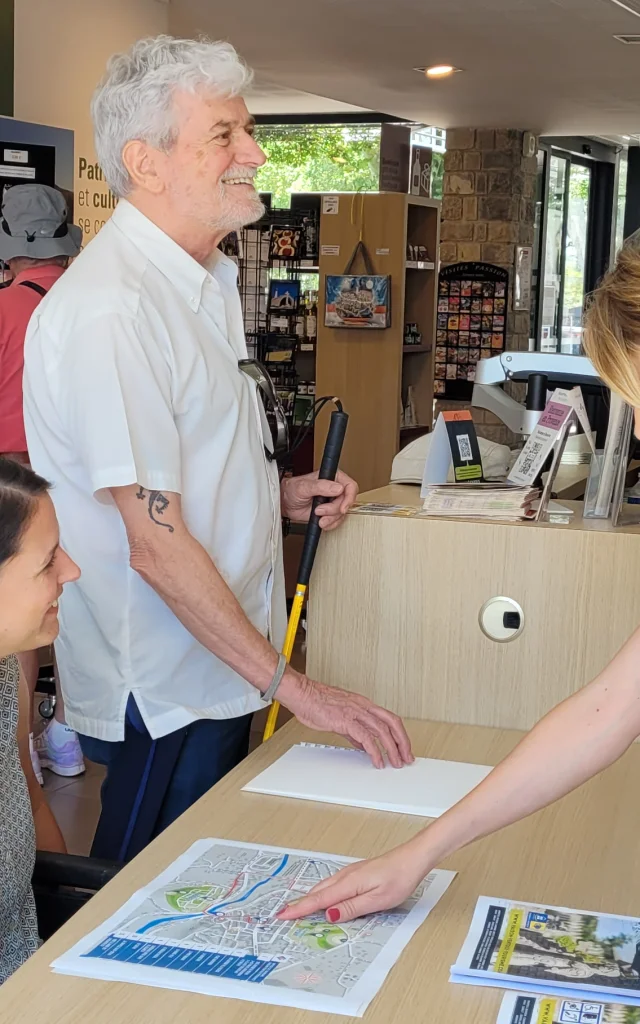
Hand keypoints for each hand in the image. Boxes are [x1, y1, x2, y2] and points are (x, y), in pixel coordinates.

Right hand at [276, 841, 427, 922]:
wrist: (412, 858)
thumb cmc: (399, 878)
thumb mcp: (377, 900)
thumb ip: (351, 908)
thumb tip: (328, 915)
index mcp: (348, 884)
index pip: (318, 900)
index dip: (299, 909)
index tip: (283, 915)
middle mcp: (345, 876)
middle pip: (317, 892)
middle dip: (299, 904)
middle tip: (283, 915)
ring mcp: (350, 873)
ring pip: (324, 887)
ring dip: (309, 898)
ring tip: (297, 909)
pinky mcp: (356, 873)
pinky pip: (332, 884)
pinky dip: (322, 892)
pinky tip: (323, 897)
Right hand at [278, 673, 412, 768]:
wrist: (302, 693)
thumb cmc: (315, 701)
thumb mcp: (339, 715)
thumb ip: (353, 730)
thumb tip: (361, 743)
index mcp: (363, 704)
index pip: (389, 718)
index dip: (399, 733)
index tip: (403, 747)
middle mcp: (363, 706)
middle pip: (392, 722)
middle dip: (402, 742)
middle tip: (407, 757)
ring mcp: (355, 712)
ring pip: (383, 730)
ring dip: (392, 749)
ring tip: (395, 762)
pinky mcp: (346, 721)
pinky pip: (366, 738)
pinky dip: (374, 751)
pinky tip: (377, 761)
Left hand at [280, 470, 357, 530]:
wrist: (285, 503)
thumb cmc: (292, 490)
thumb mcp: (304, 486)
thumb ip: (321, 486)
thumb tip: (338, 487)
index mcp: (332, 477)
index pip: (350, 486)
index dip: (349, 498)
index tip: (342, 508)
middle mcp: (335, 489)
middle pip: (347, 502)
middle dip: (334, 510)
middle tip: (320, 511)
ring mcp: (333, 501)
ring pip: (342, 513)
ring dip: (331, 518)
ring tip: (318, 517)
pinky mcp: (329, 512)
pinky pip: (337, 520)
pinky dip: (330, 524)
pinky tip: (321, 522)